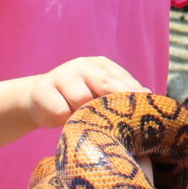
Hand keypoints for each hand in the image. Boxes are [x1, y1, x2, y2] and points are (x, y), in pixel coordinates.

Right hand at [24, 56, 141, 127]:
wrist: (38, 101)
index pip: (123, 81)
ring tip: (80, 118)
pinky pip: (62, 111)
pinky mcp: (42, 89)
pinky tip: (62, 119)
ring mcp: (61, 74)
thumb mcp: (99, 95)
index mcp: (101, 65)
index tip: (144, 112)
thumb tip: (149, 95)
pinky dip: (65, 120)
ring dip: (83, 114)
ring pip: (82, 99)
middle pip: (104, 84)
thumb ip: (121, 94)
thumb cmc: (76, 101)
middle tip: (120, 123)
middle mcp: (82, 65)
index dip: (133, 97)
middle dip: (113, 103)